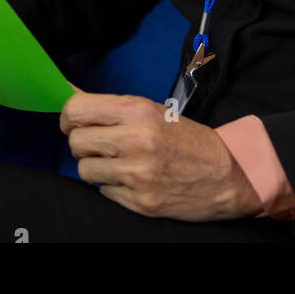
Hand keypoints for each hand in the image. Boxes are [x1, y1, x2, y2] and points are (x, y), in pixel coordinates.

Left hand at [61, 92, 263, 221]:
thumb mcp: (152, 110)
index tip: (73, 123)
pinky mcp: (140, 202)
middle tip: (99, 145)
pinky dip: (111, 187)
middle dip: (82, 144)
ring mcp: (137, 174)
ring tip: (117, 163)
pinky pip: (103, 192)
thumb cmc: (186, 138)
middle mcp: (136, 139)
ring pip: (84, 170)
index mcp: (138, 110)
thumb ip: (111, 107)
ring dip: (95, 167)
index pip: (77, 109)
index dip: (68, 117)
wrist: (227, 173)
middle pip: (76, 141)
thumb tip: (67, 91)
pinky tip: (131, 180)